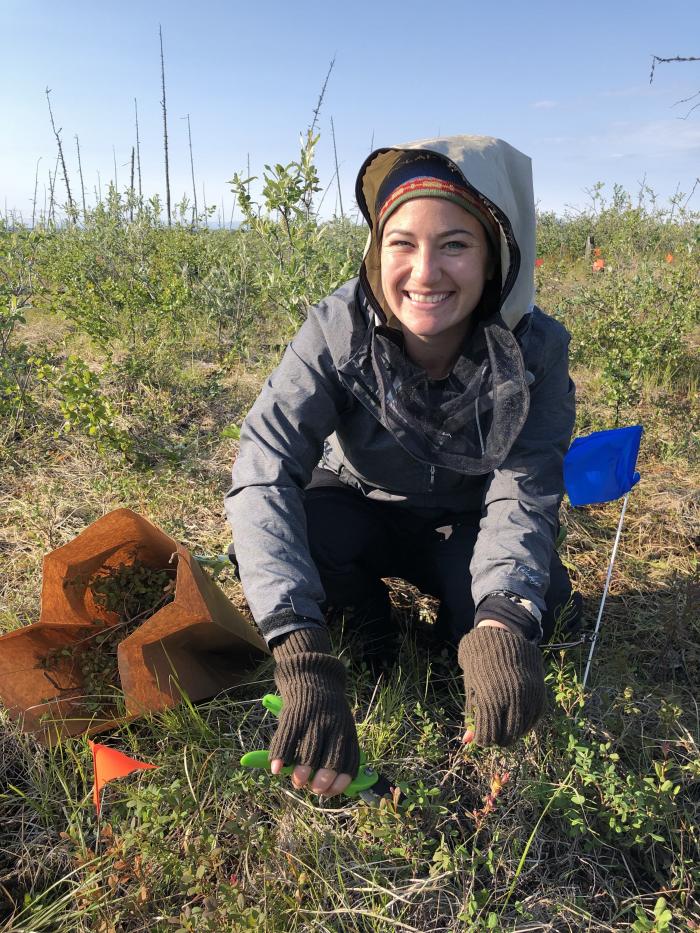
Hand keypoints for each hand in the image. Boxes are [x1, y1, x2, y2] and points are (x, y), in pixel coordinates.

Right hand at [269, 627, 359, 796]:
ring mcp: (314, 719)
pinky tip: (276, 769)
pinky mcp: (295, 714)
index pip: (349, 761)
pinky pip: (287, 738)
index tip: (329, 792)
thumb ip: (337, 750)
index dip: (340, 781)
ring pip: (310, 749)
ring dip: (303, 770)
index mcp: (346, 731)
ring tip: (297, 782)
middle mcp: (333, 726)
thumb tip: (328, 785)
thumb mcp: (340, 725)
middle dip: (324, 778)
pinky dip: (280, 756)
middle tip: (313, 789)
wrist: (313, 676)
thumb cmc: (326, 711)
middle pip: (333, 757)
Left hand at [458, 624, 544, 746]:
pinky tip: (517, 723)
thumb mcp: (471, 690)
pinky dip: (526, 725)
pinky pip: (535, 718)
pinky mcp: (540, 693)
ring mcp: (528, 697)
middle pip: (507, 735)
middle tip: (493, 737)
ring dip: (513, 734)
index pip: (489, 734)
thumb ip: (472, 716)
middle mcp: (512, 699)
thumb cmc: (480, 666)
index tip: (481, 738)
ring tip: (504, 730)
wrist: (501, 639)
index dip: (483, 740)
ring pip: (522, 729)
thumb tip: (466, 742)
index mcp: (491, 699)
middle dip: (498, 740)